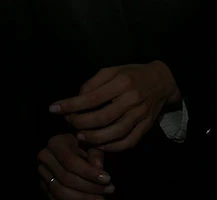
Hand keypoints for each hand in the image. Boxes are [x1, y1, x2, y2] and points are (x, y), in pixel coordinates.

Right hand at [37, 134, 113, 198]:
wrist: (70, 149)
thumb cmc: (83, 144)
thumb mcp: (91, 143)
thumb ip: (95, 154)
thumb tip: (99, 167)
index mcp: (55, 143)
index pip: (71, 162)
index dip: (89, 172)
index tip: (108, 178)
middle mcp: (45, 158)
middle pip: (66, 179)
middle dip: (90, 187)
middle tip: (109, 189)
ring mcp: (43, 174)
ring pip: (61, 192)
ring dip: (84, 198)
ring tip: (102, 198)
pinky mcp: (44, 187)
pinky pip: (57, 199)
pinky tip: (91, 199)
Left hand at [49, 62, 179, 151]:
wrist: (162, 81)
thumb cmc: (132, 74)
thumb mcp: (112, 70)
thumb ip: (93, 82)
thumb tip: (76, 98)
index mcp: (122, 82)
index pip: (91, 97)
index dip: (71, 105)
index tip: (54, 109)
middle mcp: (132, 99)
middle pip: (102, 117)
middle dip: (80, 123)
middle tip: (69, 123)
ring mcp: (140, 115)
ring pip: (114, 133)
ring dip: (93, 138)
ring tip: (80, 136)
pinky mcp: (146, 127)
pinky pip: (127, 142)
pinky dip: (111, 147)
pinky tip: (98, 144)